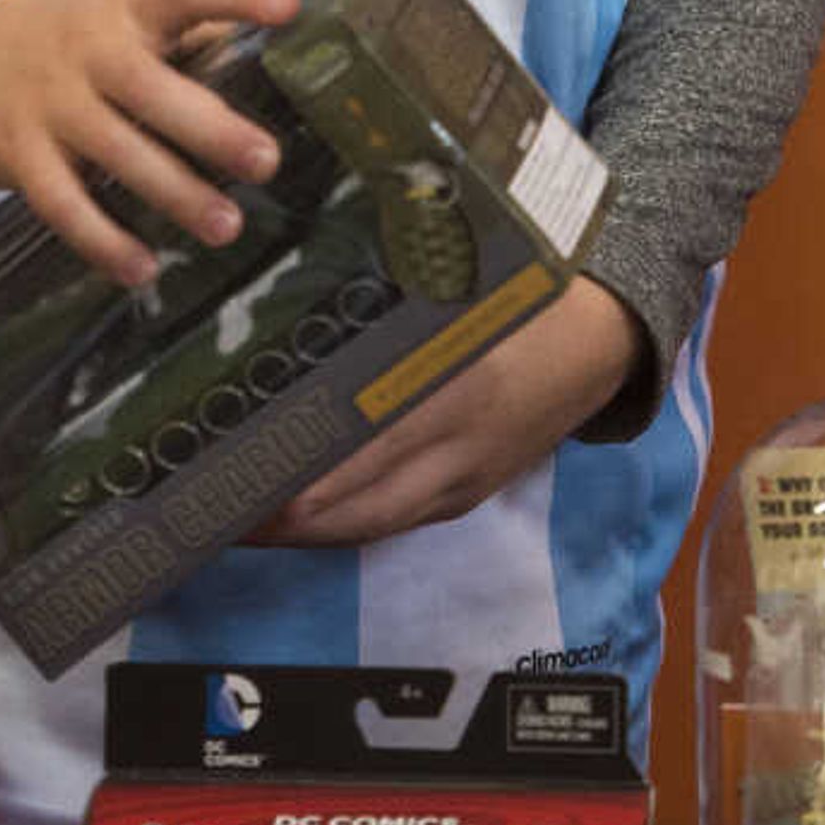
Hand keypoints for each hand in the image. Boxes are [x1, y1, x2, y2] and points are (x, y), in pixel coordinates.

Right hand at [0, 0, 301, 284]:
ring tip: (226, 228)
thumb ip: (188, 38)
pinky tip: (142, 270)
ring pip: (116, 153)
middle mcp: (88, 54)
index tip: (289, 4)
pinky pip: (63, 204)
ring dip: (173, 194)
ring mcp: (51, 106)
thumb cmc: (70, 42)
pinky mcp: (21, 156)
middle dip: (209, 127)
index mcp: (127, 11)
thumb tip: (278, 63)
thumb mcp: (120, 19)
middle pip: (150, 88)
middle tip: (265, 161)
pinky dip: (101, 241)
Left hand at [249, 280, 642, 545]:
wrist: (610, 337)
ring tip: (237, 519)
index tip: (237, 471)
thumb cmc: (529, 297)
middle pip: (358, 507)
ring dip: (303, 531)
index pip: (362, 448)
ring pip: (371, 524)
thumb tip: (301, 320)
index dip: (299, 471)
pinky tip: (296, 516)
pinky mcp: (469, 495)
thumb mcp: (466, 294)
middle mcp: (461, 451)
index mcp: (460, 390)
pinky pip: (394, 521)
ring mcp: (467, 481)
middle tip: (214, 511)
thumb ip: (393, 313)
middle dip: (282, 518)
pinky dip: (342, 524)